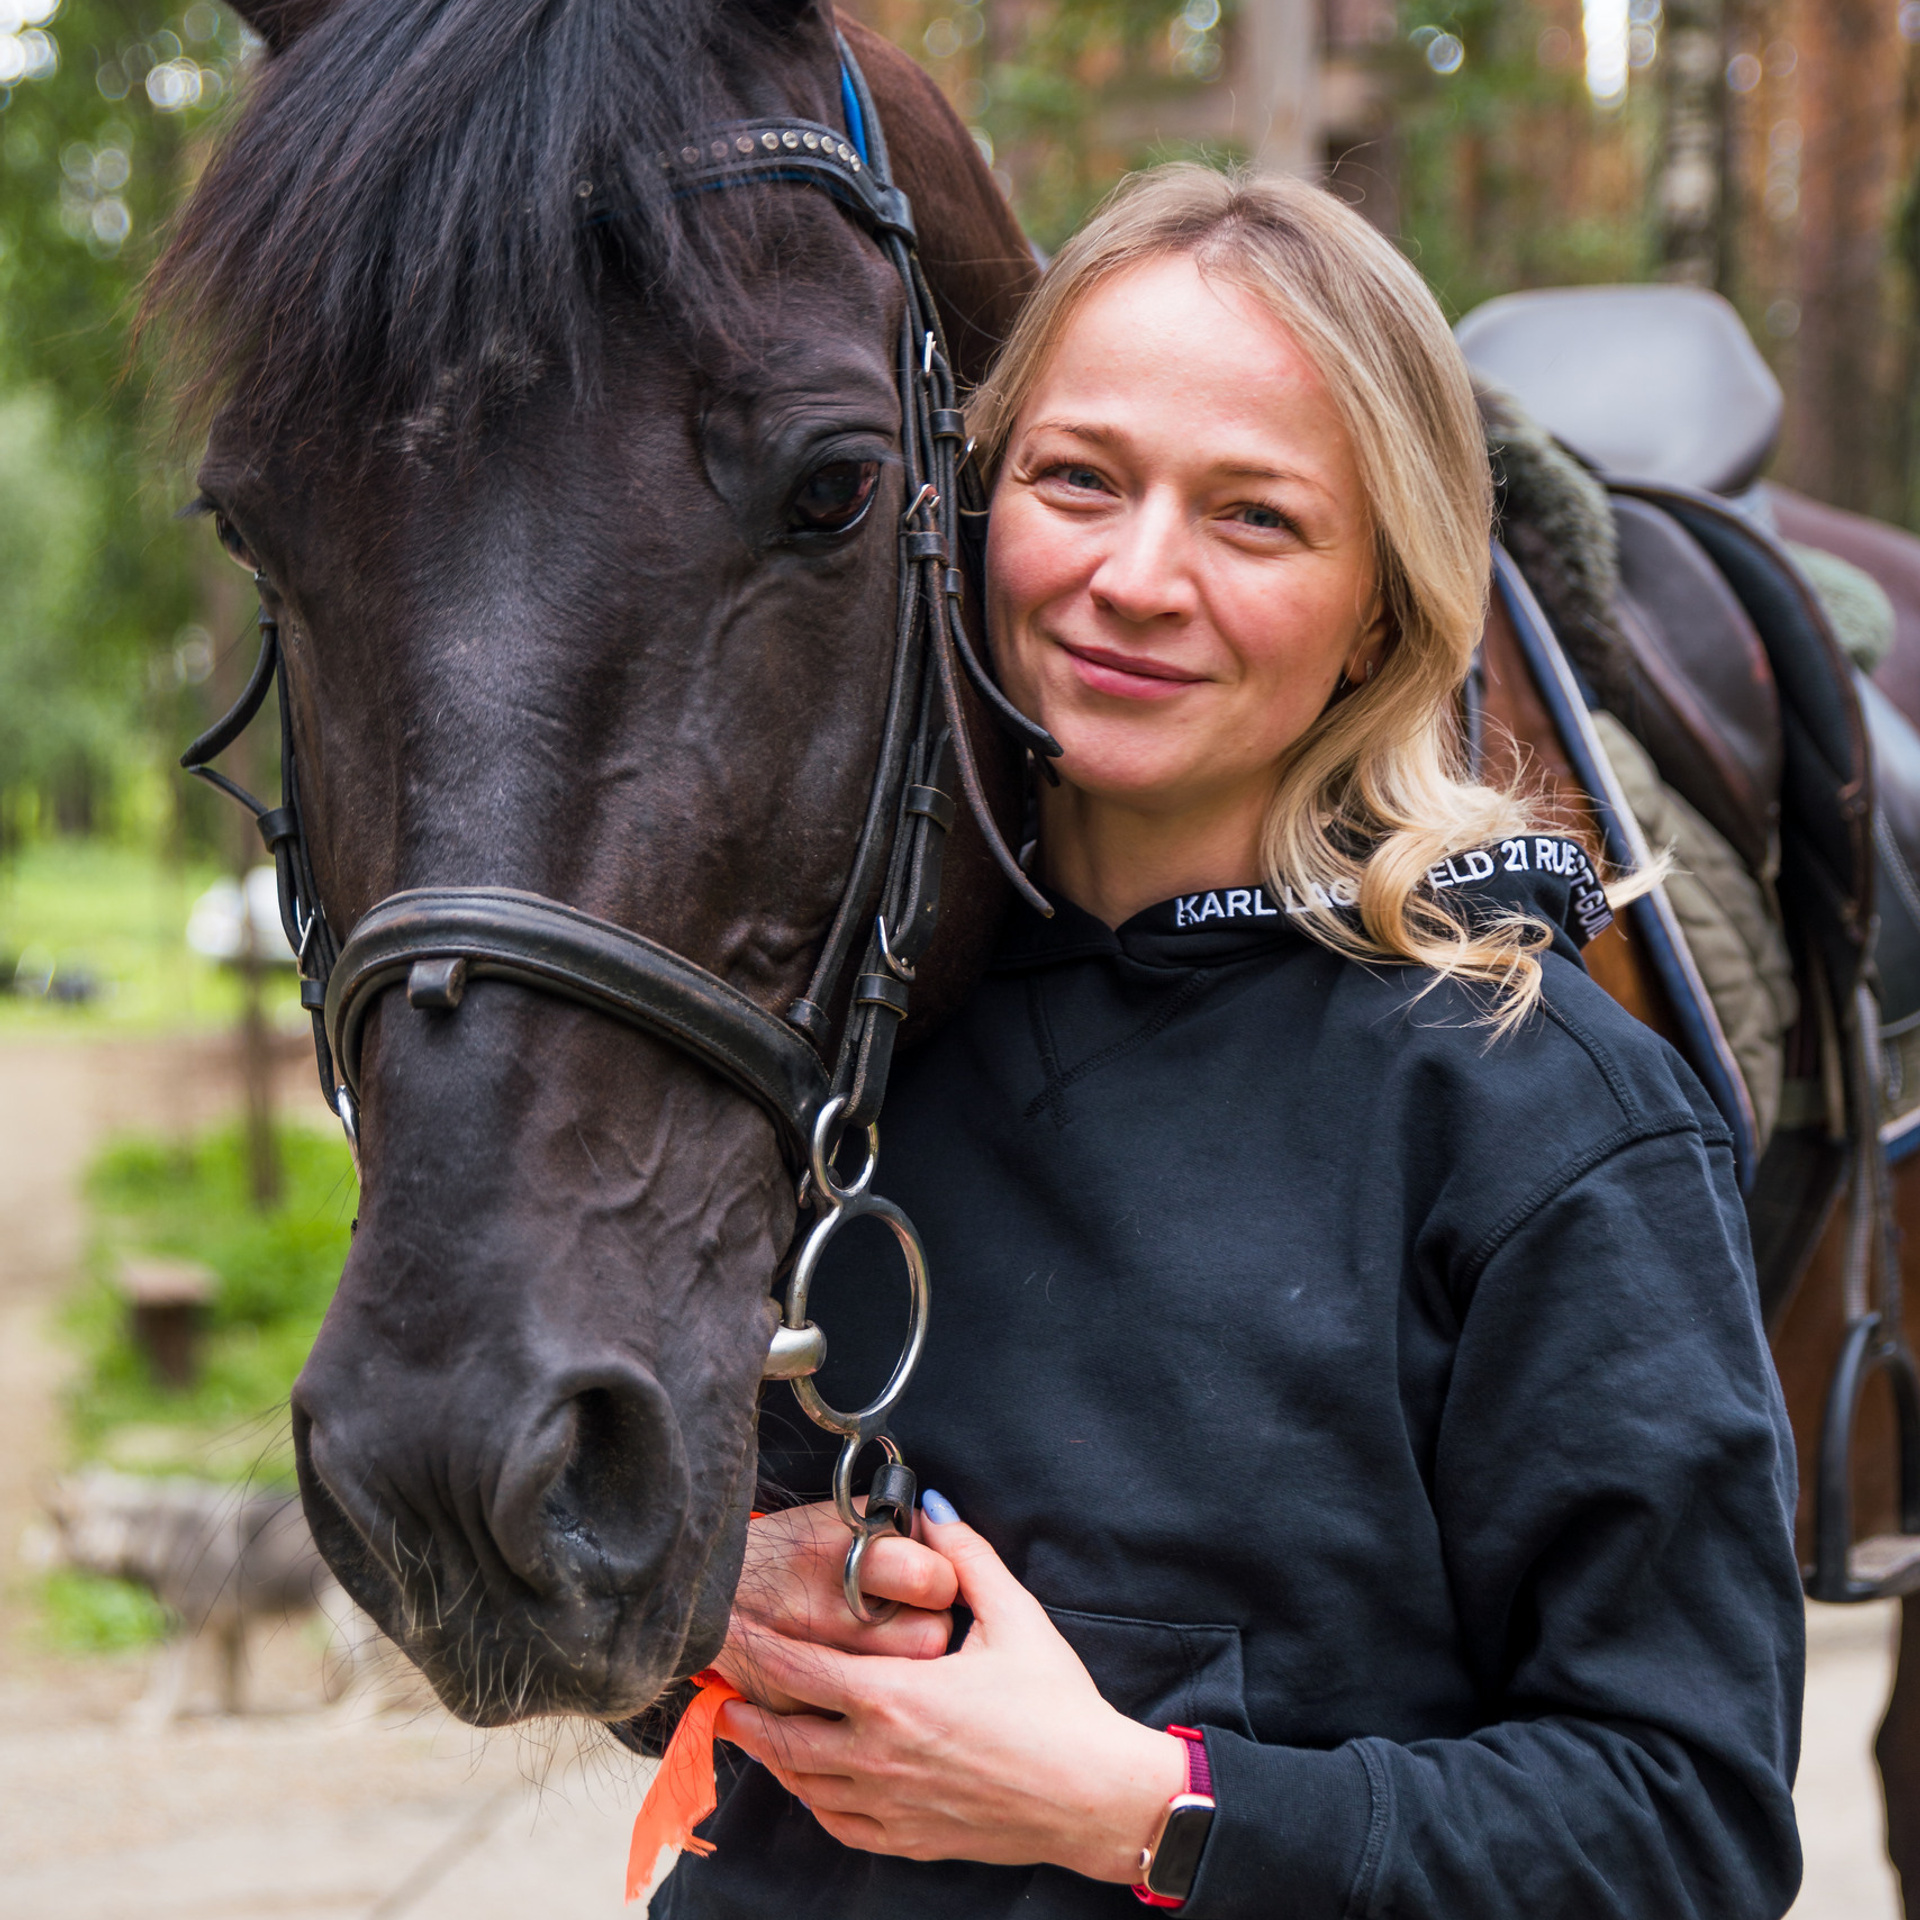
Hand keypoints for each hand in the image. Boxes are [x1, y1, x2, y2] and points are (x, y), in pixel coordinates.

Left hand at [715, 1494, 1186, 1881]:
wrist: (1093, 1796)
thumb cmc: (1057, 1708)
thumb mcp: (1014, 1616)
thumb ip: (966, 1555)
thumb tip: (932, 1508)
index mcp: (895, 1697)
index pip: (799, 1669)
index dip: (754, 1648)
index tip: (726, 1630)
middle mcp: (878, 1756)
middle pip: (783, 1734)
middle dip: (742, 1707)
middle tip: (715, 1686)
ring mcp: (890, 1805)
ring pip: (803, 1784)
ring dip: (769, 1754)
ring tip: (748, 1728)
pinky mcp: (908, 1838)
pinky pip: (838, 1823)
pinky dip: (811, 1800)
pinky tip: (807, 1784)